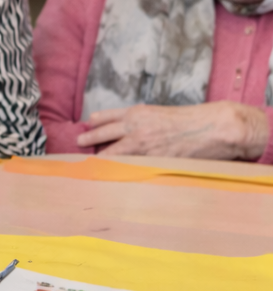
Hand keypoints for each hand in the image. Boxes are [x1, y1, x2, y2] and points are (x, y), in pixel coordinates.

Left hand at [77, 102, 268, 159]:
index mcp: (137, 113)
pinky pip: (129, 167)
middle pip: (103, 134)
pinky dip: (118, 171)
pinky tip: (109, 177)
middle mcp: (134, 127)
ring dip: (99, 158)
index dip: (96, 122)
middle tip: (78, 142)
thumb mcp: (161, 113)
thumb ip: (144, 121)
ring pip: (112, 153)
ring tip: (89, 163)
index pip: (108, 117)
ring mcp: (141, 145)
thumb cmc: (192, 120)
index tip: (87, 124)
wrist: (212, 128)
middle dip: (88, 138)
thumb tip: (130, 131)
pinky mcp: (150, 161)